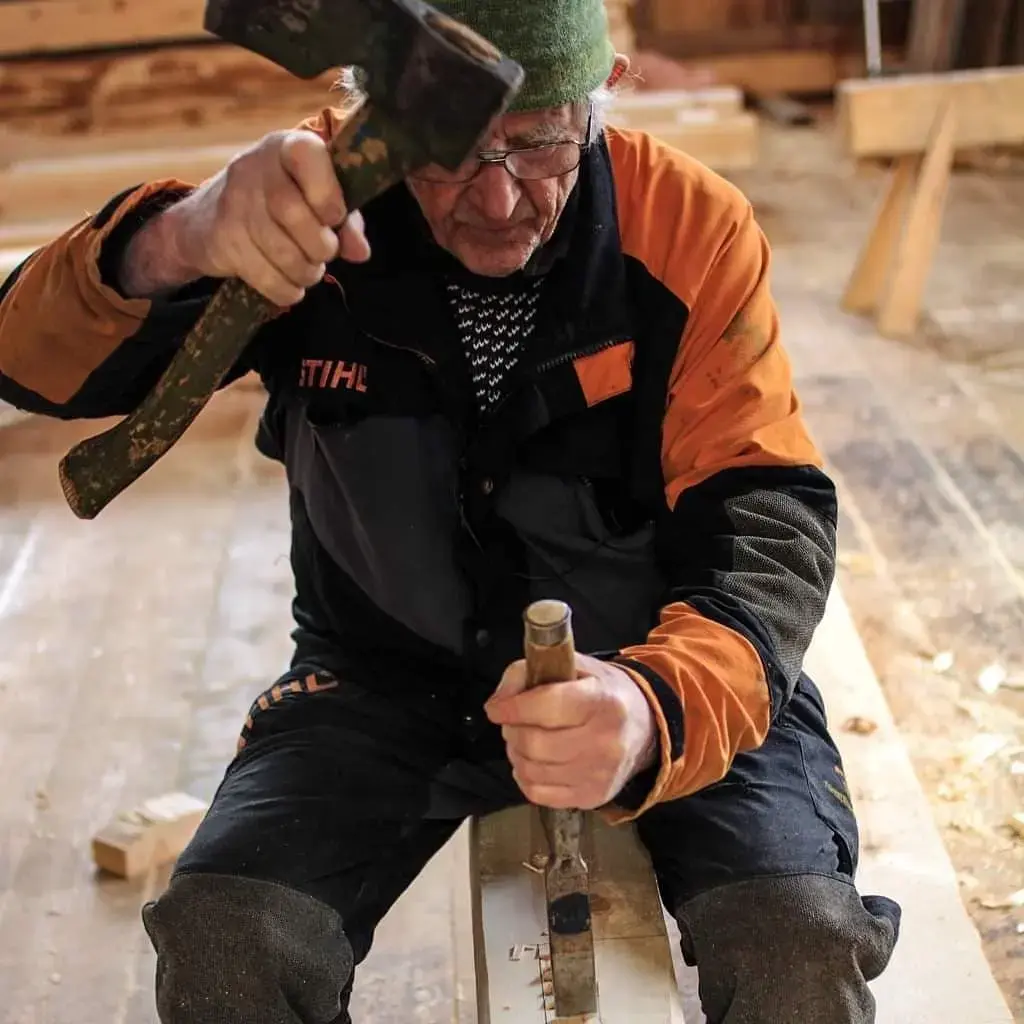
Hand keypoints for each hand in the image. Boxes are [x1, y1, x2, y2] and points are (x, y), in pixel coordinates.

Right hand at [149, 129, 370, 305]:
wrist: (209, 218)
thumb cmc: (281, 203)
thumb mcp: (317, 199)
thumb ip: (346, 221)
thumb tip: (360, 252)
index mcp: (286, 147)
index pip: (305, 154)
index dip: (327, 193)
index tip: (335, 219)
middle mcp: (254, 168)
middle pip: (291, 211)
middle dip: (319, 245)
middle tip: (326, 254)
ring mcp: (232, 203)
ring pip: (277, 248)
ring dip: (304, 271)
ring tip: (310, 271)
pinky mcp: (221, 239)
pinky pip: (262, 275)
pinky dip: (285, 289)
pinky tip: (292, 286)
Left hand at [484, 654, 658, 810]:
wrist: (646, 728)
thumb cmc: (604, 692)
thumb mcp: (575, 666)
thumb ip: (531, 671)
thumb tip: (498, 702)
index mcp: (602, 701)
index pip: (546, 706)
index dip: (512, 707)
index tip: (495, 708)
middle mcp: (604, 741)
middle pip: (534, 743)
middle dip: (512, 731)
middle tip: (512, 723)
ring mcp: (599, 774)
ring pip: (532, 771)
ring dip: (516, 753)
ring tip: (524, 740)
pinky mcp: (592, 797)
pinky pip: (538, 794)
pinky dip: (525, 777)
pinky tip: (534, 762)